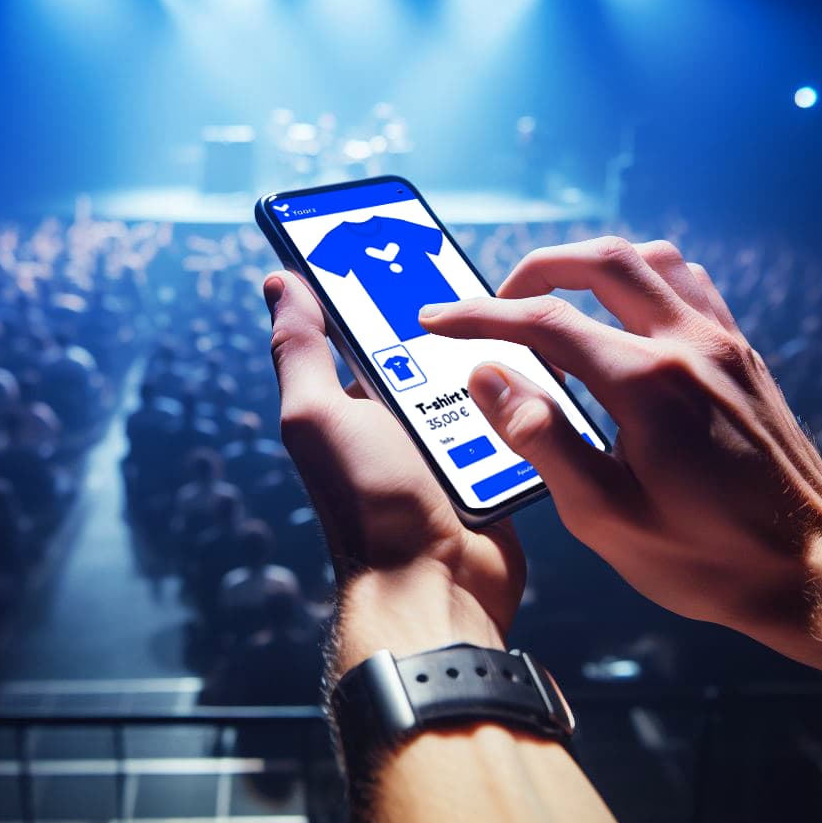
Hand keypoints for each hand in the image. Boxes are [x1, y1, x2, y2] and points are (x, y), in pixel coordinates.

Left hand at [264, 271, 525, 671]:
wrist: (438, 583)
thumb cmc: (369, 501)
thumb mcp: (319, 415)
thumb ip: (301, 350)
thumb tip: (281, 283)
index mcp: (351, 398)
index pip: (364, 323)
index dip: (380, 282)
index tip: (406, 239)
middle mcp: (396, 414)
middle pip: (430, 343)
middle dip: (449, 315)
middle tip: (475, 277)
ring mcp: (447, 437)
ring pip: (476, 371)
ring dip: (491, 353)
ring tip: (513, 317)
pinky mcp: (490, 458)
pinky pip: (509, 409)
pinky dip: (519, 391)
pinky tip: (540, 361)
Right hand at [419, 237, 821, 700]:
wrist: (811, 571)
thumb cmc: (706, 557)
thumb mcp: (604, 517)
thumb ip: (540, 439)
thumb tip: (488, 379)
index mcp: (647, 386)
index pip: (544, 323)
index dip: (479, 316)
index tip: (437, 320)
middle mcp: (688, 347)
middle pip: (601, 262)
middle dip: (535, 269)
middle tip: (497, 303)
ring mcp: (722, 345)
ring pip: (651, 260)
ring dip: (591, 267)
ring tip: (556, 300)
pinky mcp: (741, 355)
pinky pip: (690, 284)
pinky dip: (642, 280)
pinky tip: (623, 315)